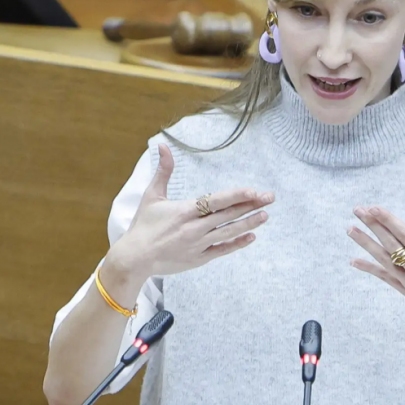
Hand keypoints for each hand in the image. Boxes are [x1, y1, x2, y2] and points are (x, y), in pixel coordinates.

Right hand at [107, 144, 273, 282]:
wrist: (135, 258)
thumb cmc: (143, 225)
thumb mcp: (152, 196)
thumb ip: (163, 171)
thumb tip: (163, 146)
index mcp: (185, 211)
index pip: (216, 201)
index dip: (236, 196)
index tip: (253, 191)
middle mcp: (194, 228)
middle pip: (228, 215)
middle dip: (251, 205)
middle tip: (270, 197)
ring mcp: (198, 244)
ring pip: (228, 232)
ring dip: (248, 223)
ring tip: (265, 215)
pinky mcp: (199, 258)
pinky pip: (222, 250)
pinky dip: (237, 243)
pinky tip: (251, 236)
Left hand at [347, 199, 404, 330]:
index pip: (404, 235)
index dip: (388, 220)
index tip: (373, 207)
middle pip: (390, 245)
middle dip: (372, 226)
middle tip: (358, 211)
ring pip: (383, 261)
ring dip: (366, 244)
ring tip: (351, 230)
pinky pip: (385, 278)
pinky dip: (370, 269)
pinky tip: (354, 260)